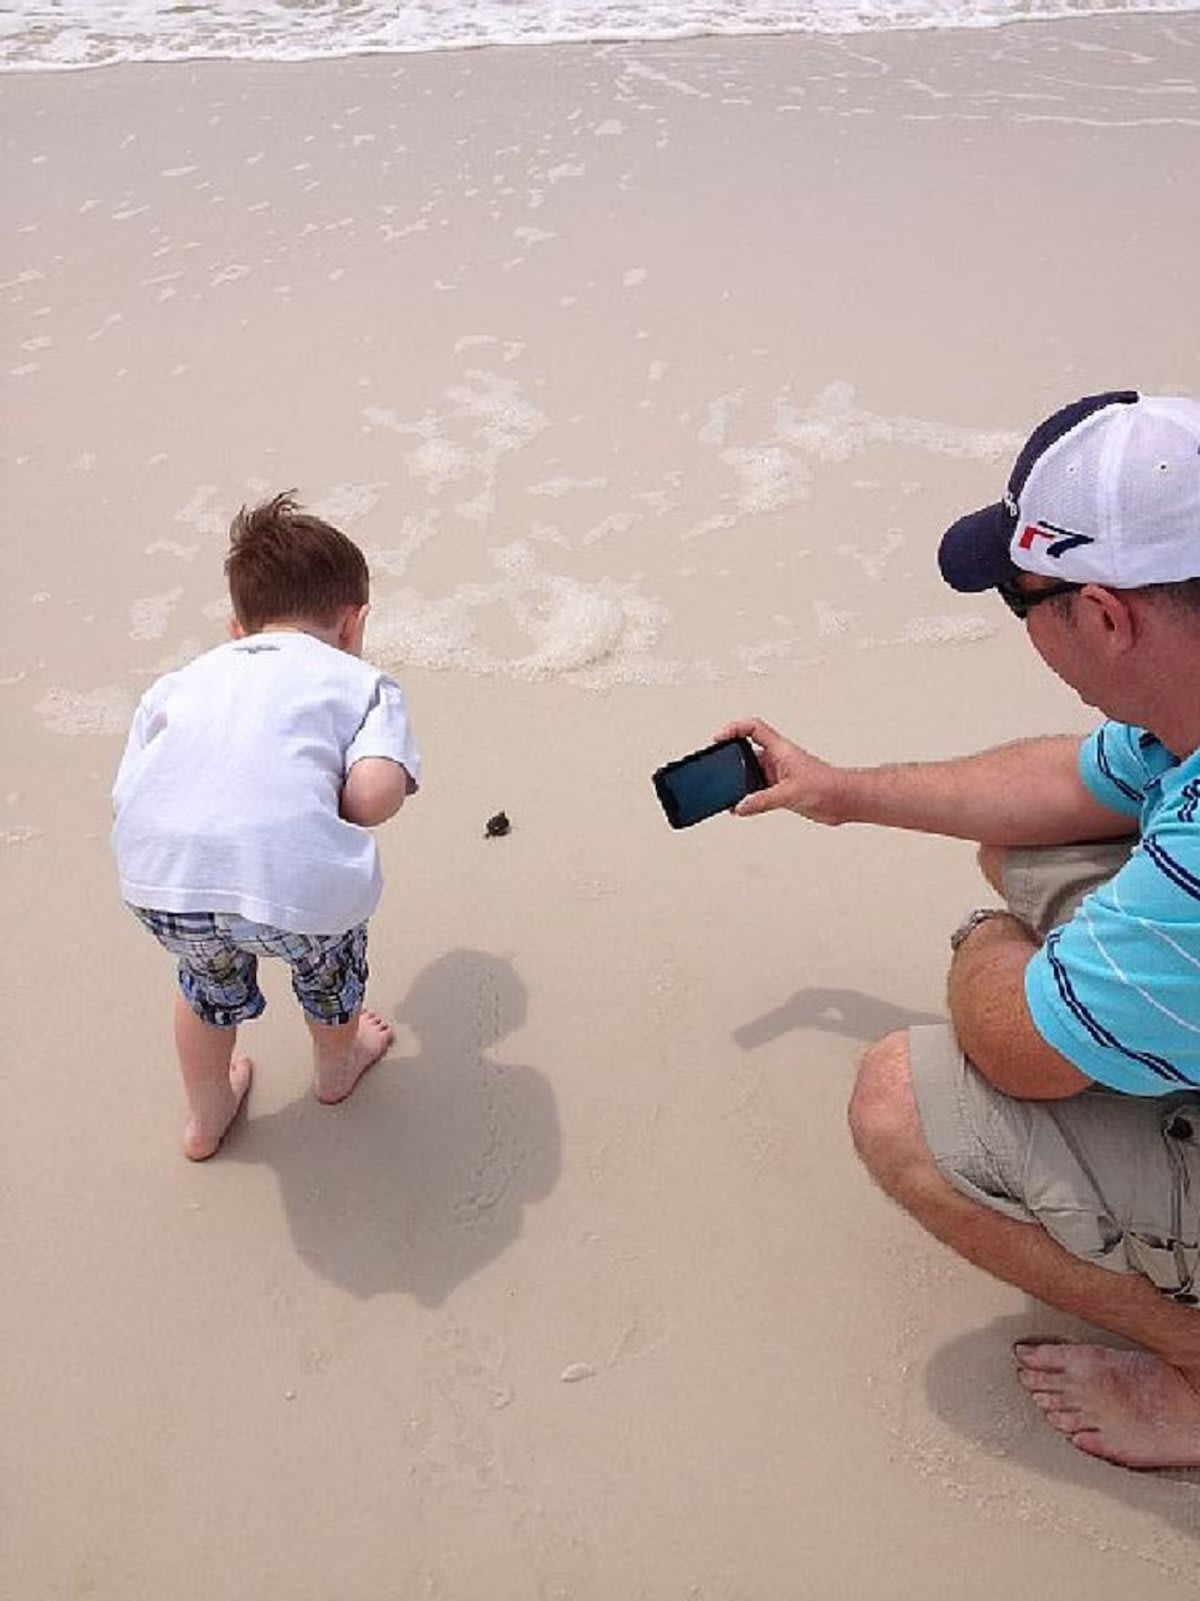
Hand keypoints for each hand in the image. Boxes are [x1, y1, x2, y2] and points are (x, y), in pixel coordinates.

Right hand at [714, 718, 845, 822]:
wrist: (845, 800)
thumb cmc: (828, 786)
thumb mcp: (790, 793)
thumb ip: (762, 801)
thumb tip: (741, 806)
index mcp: (781, 750)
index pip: (753, 728)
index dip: (734, 728)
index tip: (719, 738)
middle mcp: (778, 759)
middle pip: (746, 752)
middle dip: (730, 759)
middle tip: (717, 767)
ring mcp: (779, 775)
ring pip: (751, 774)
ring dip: (739, 783)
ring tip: (727, 792)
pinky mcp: (782, 790)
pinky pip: (758, 792)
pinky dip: (748, 799)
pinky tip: (742, 807)